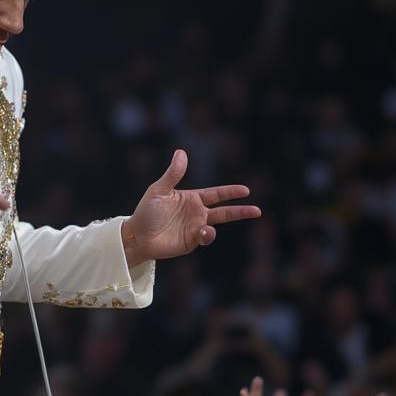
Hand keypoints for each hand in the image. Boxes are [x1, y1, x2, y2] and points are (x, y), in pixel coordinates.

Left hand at [123, 149, 259, 266]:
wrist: (137, 235)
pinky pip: (205, 237)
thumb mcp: (159, 190)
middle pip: (224, 211)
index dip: (230, 192)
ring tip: (205, 228)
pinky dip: (208, 235)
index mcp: (191, 198)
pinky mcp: (191, 242)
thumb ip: (173, 174)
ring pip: (217, 225)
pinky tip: (203, 232)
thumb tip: (182, 152)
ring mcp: (195, 228)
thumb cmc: (146, 211)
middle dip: (240, 211)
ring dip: (217, 226)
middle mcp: (197, 213)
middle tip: (257, 210)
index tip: (245, 190)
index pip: (216, 194)